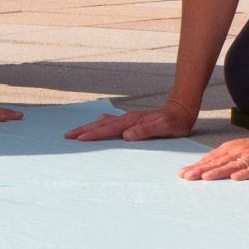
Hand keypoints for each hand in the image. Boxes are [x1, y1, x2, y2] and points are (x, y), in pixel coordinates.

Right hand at [65, 103, 195, 143]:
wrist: (181, 109)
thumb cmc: (174, 122)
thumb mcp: (163, 128)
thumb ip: (145, 131)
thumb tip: (126, 135)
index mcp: (131, 122)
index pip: (107, 130)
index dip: (93, 135)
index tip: (79, 139)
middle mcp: (126, 119)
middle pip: (100, 126)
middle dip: (83, 131)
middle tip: (66, 136)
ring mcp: (128, 119)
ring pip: (103, 124)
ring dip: (88, 128)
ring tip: (75, 133)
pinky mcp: (131, 120)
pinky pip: (110, 122)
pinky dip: (100, 124)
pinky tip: (97, 124)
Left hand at [180, 129, 248, 181]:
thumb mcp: (237, 151)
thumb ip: (221, 160)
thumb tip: (199, 169)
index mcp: (231, 149)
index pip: (211, 159)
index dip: (196, 166)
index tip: (182, 173)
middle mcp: (240, 151)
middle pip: (218, 162)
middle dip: (201, 169)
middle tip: (186, 177)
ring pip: (234, 165)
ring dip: (219, 171)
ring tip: (205, 177)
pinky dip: (246, 173)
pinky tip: (236, 178)